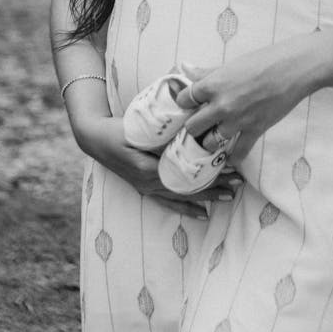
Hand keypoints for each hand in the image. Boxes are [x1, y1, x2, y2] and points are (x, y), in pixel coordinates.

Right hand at [74, 114, 242, 218]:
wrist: (94, 138)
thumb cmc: (118, 128)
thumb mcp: (138, 124)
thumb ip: (162, 124)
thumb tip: (192, 117)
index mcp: (149, 167)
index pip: (186, 173)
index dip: (209, 172)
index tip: (229, 166)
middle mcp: (149, 182)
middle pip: (188, 188)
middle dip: (215, 186)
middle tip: (239, 183)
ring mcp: (147, 188)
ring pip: (182, 196)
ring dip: (207, 196)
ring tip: (230, 195)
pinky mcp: (145, 188)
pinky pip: (168, 202)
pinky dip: (187, 208)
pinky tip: (204, 214)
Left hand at [177, 41, 317, 159]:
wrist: (294, 69)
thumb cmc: (264, 60)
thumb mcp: (231, 63)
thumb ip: (207, 72)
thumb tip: (185, 68)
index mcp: (213, 84)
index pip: (184, 99)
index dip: (185, 102)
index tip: (190, 103)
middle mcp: (221, 105)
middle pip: (193, 126)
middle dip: (194, 125)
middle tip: (201, 123)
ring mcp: (237, 120)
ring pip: (210, 142)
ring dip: (211, 141)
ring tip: (215, 137)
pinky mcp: (254, 130)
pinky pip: (238, 153)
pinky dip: (233, 157)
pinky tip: (231, 157)